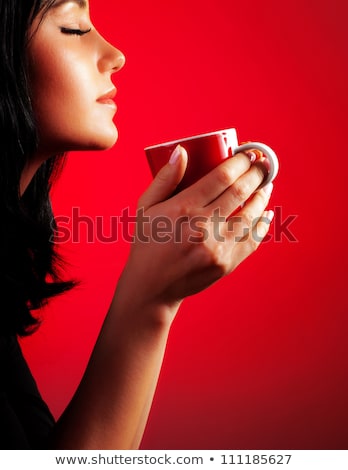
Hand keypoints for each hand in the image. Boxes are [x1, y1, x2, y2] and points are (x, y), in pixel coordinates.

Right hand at [118, 145, 273, 319]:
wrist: (152, 286)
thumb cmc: (148, 243)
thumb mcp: (145, 208)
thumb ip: (164, 178)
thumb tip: (183, 151)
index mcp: (183, 208)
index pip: (221, 177)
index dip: (239, 161)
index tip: (247, 153)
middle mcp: (203, 226)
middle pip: (240, 191)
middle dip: (256, 173)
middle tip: (261, 165)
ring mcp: (217, 247)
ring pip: (252, 214)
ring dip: (262, 196)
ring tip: (265, 185)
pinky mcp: (226, 264)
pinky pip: (253, 239)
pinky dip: (263, 224)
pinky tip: (265, 213)